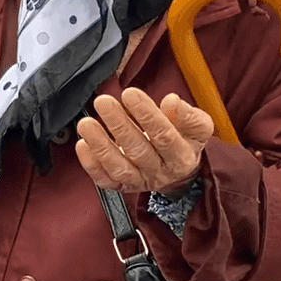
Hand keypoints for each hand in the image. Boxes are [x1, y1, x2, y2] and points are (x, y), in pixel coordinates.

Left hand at [76, 88, 212, 194]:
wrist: (177, 170)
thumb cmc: (184, 140)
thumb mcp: (198, 127)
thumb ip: (188, 115)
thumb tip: (171, 101)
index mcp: (181, 158)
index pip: (164, 137)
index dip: (147, 115)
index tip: (130, 93)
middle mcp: (160, 173)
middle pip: (138, 151)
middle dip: (119, 125)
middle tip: (103, 101)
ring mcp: (139, 182)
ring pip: (119, 168)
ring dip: (100, 146)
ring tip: (86, 124)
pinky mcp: (122, 186)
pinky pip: (105, 180)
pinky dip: (91, 165)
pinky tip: (82, 145)